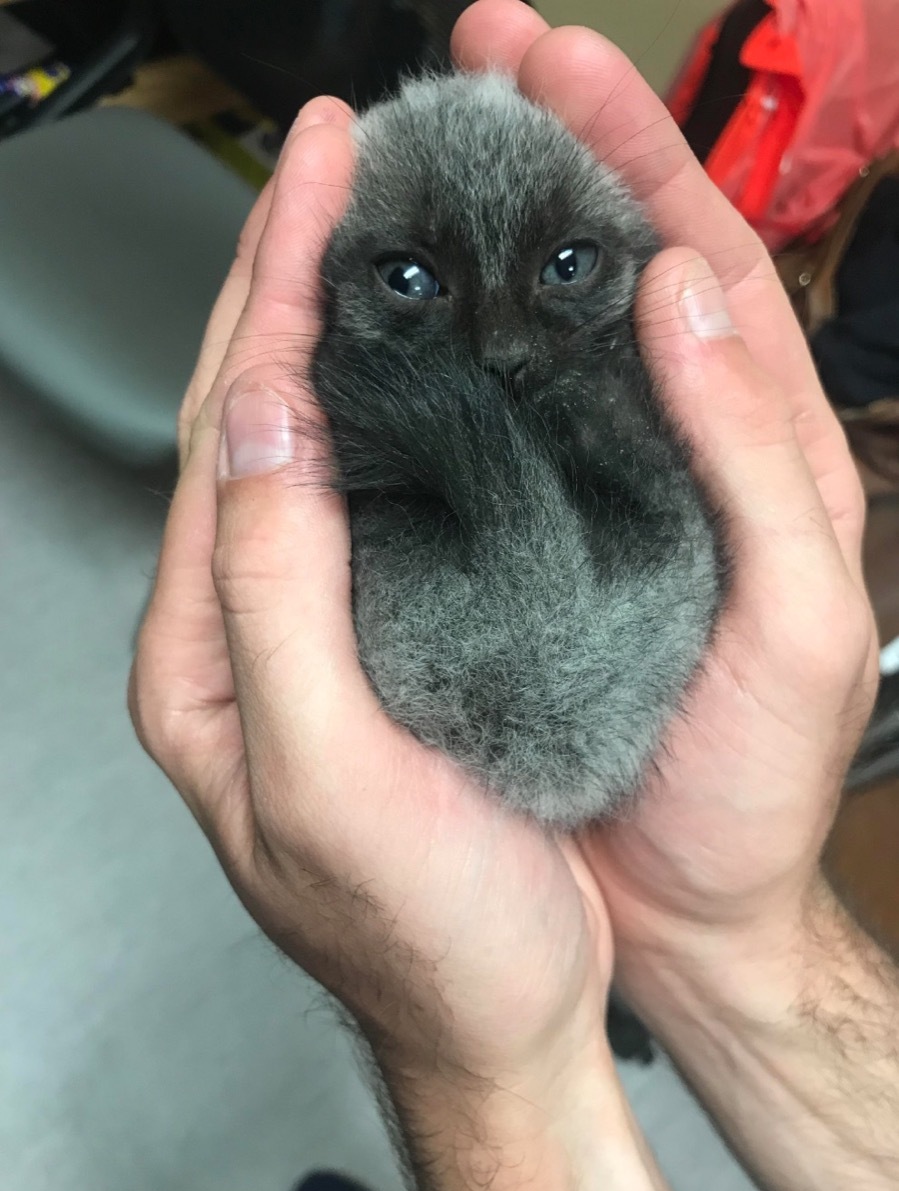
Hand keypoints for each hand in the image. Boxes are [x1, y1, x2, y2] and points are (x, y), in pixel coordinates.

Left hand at [129, 82, 670, 1190]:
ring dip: (336, 331)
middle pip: (254, 420)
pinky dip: (391, 411)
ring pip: (312, 446)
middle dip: (290, 280)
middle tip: (338, 166)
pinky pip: (373, 495)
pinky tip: (423, 366)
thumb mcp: (327, 775)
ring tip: (370, 233)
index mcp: (208, 659)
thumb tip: (266, 433)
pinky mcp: (385, 643)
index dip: (271, 296)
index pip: (225, 436)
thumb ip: (274, 601)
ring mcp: (316, 632)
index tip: (317, 185)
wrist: (502, 1015)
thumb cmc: (422, 936)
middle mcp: (247, 632)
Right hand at [454, 7, 897, 1190]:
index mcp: (756, 448)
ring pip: (544, 339)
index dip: (628, 152)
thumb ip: (760, 456)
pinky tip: (403, 327)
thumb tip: (685, 294)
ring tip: (431, 160)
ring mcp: (597, 494)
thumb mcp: (798, 620)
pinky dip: (453, 369)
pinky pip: (493, 437)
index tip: (555, 66)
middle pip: (616, 269)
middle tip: (479, 63)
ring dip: (495, 242)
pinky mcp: (535, 549)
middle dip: (554, 152)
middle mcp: (673, 451)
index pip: (695, 259)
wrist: (692, 903)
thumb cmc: (751, 783)